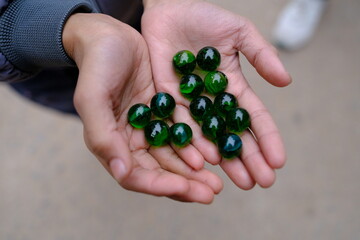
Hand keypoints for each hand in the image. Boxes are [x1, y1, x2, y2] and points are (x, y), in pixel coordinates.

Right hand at [62, 13, 221, 202]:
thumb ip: (102, 134)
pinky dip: (198, 146)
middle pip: (159, 172)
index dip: (159, 186)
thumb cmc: (97, 64)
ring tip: (219, 183)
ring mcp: (150, 128)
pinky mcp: (165, 113)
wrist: (109, 35)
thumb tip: (122, 173)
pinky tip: (216, 153)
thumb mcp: (93, 96)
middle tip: (212, 193)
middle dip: (185, 185)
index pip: (134, 176)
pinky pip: (184, 134)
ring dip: (196, 173)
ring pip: (175, 158)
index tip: (183, 188)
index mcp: (111, 143)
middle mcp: (131, 141)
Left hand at [141, 0, 291, 188]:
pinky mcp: (167, 100)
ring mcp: (190, 102)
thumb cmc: (204, 17)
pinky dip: (193, 142)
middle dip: (248, 157)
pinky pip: (180, 124)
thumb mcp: (239, 32)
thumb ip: (261, 55)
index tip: (279, 161)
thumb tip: (286, 82)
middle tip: (262, 182)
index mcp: (232, 86)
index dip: (267, 138)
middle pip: (233, 133)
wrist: (169, 9)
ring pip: (209, 136)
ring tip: (239, 180)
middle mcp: (212, 100)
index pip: (253, 116)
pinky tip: (205, 161)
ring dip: (225, 158)